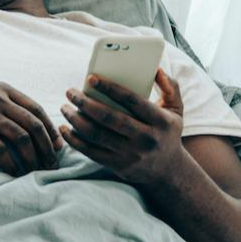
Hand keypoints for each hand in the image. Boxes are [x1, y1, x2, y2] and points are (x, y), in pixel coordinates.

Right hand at [0, 83, 61, 175]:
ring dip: (32, 158)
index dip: (51, 131)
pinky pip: (1, 150)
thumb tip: (38, 128)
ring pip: (21, 138)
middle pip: (33, 125)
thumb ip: (8, 105)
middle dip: (46, 148)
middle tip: (51, 164)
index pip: (37, 110)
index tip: (57, 148)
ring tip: (35, 171)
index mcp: (3, 89)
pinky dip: (12, 164)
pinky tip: (15, 173)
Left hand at [59, 69, 184, 184]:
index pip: (132, 100)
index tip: (90, 78)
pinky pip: (90, 151)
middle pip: (109, 117)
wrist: (168, 171)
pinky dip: (74, 139)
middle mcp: (146, 138)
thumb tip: (156, 70)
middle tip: (70, 92)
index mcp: (160, 121)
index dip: (110, 88)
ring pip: (96, 134)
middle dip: (85, 102)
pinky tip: (65, 128)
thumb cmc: (166, 133)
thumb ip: (170, 87)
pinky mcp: (118, 165)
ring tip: (64, 107)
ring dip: (75, 119)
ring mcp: (131, 154)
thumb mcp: (176, 110)